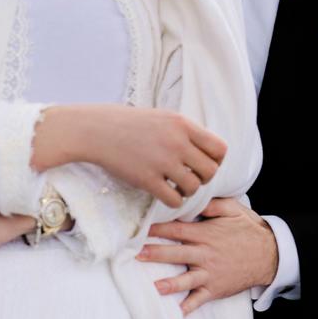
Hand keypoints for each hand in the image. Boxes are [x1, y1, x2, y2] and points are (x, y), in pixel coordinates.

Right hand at [36, 105, 226, 209]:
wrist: (97, 130)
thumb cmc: (130, 123)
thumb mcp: (163, 117)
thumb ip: (185, 131)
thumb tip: (207, 150)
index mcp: (183, 124)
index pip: (220, 148)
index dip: (216, 160)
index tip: (204, 164)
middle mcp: (176, 142)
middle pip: (210, 171)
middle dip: (203, 178)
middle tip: (190, 177)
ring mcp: (162, 162)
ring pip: (194, 187)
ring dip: (188, 191)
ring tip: (176, 186)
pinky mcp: (147, 179)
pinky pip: (174, 200)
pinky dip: (174, 201)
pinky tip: (165, 193)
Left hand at [136, 197, 278, 314]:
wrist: (270, 254)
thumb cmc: (250, 230)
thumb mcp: (234, 209)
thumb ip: (212, 204)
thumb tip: (193, 201)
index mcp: (206, 234)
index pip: (177, 230)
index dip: (158, 229)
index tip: (141, 229)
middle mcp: (205, 254)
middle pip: (175, 253)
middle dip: (154, 254)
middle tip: (136, 255)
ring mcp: (210, 273)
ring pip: (185, 279)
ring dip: (167, 283)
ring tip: (152, 286)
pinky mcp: (216, 288)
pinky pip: (199, 300)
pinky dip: (188, 307)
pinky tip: (175, 313)